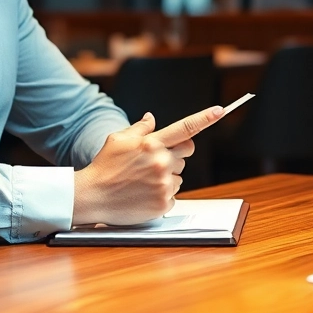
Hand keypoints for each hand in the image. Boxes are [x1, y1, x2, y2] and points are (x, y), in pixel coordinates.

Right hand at [73, 105, 222, 225]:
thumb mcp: (118, 140)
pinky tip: (144, 194)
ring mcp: (163, 183)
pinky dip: (163, 194)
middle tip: (155, 160)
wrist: (91, 196)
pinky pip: (175, 194)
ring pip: (180, 174)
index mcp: (151, 143)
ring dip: (167, 176)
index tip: (221, 110)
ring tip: (143, 181)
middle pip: (187, 152)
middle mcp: (160, 161)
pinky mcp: (163, 202)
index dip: (205, 118)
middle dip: (176, 153)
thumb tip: (152, 118)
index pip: (185, 128)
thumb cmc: (104, 166)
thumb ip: (140, 128)